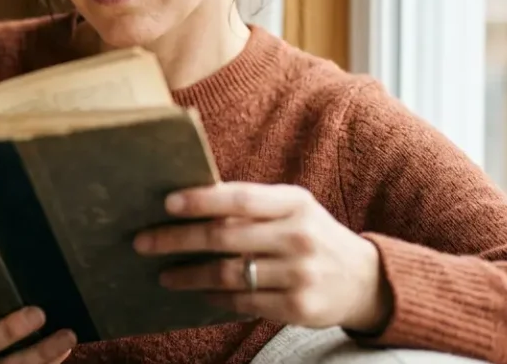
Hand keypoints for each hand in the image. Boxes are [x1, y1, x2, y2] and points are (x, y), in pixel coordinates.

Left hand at [132, 182, 392, 332]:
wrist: (364, 280)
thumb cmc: (310, 234)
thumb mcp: (291, 209)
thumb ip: (249, 204)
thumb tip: (185, 200)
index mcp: (294, 203)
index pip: (239, 198)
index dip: (200, 200)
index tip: (166, 204)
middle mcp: (299, 236)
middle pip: (224, 236)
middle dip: (176, 239)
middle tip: (142, 242)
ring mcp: (300, 274)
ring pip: (227, 274)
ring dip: (188, 274)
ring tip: (163, 274)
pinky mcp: (299, 307)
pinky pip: (242, 302)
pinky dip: (213, 297)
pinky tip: (197, 292)